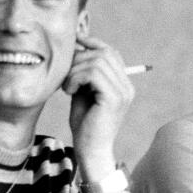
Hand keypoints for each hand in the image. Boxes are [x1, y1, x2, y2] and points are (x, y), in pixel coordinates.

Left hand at [63, 35, 133, 176]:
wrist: (90, 151)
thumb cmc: (85, 125)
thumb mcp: (82, 93)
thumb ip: (82, 73)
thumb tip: (75, 49)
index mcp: (122, 84)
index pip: (111, 52)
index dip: (92, 42)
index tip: (75, 41)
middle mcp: (127, 86)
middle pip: (104, 53)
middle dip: (79, 58)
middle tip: (65, 75)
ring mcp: (123, 92)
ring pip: (96, 62)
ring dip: (75, 70)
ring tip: (67, 87)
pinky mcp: (114, 98)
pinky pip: (93, 74)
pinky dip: (76, 78)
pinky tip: (69, 91)